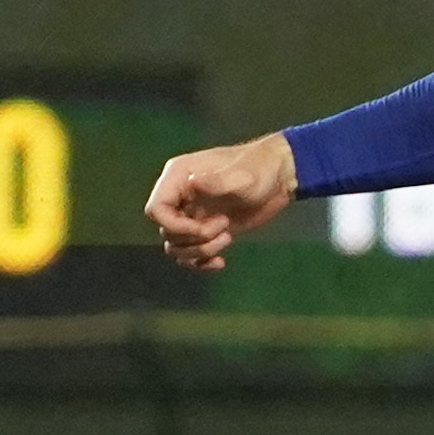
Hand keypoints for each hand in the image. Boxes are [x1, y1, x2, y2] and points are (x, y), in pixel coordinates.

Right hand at [143, 136, 297, 270]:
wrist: (277, 179)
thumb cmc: (259, 170)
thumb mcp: (241, 175)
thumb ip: (216, 181)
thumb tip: (193, 183)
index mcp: (179, 177)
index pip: (156, 209)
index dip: (173, 226)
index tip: (201, 229)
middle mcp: (179, 197)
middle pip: (167, 232)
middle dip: (195, 238)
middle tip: (224, 227)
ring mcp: (191, 215)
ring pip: (177, 247)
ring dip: (201, 252)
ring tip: (228, 238)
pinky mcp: (204, 230)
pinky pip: (190, 256)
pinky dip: (202, 264)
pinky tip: (221, 262)